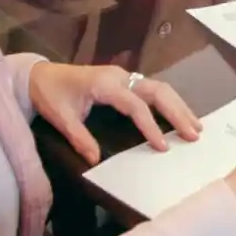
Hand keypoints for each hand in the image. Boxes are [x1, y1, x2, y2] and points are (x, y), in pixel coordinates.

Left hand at [28, 63, 201, 166]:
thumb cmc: (50, 95)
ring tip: (196, 126)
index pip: (135, 105)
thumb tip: (96, 160)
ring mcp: (125, 76)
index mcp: (105, 84)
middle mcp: (120, 76)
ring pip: (161, 87)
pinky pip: (154, 89)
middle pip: (158, 91)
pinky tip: (181, 115)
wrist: (40, 75)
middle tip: (194, 134)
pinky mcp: (126, 80)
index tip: (163, 147)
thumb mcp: (60, 118)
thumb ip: (79, 138)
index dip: (151, 126)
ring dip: (179, 106)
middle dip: (178, 112)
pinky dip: (171, 102)